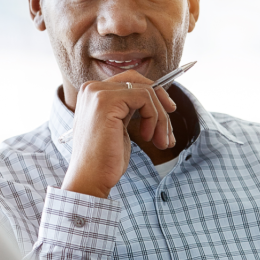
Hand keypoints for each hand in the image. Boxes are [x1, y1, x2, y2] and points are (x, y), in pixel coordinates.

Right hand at [60, 70, 177, 198]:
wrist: (90, 178)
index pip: (130, 81)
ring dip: (160, 118)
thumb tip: (159, 98)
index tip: (168, 112)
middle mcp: (92, 88)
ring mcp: (98, 93)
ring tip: (161, 142)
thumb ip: (129, 109)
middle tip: (169, 128)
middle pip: (139, 81)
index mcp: (93, 93)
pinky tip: (148, 137)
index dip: (153, 94)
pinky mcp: (106, 101)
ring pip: (146, 92)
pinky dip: (154, 118)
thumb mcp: (119, 126)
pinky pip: (145, 98)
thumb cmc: (105, 159)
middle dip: (161, 101)